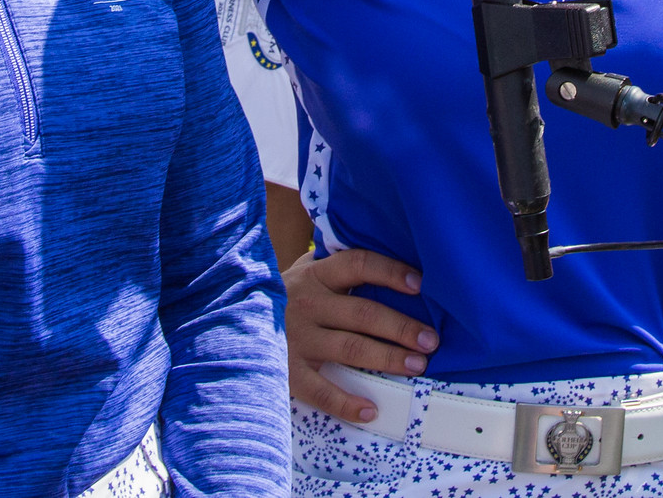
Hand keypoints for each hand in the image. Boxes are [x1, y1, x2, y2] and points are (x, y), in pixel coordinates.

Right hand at [283, 247, 437, 423]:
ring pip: (351, 349)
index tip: (420, 284)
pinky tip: (371, 410)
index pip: (359, 265)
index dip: (391, 272)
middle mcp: (308, 304)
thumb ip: (335, 265)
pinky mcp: (287, 372)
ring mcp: (297, 339)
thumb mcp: (304, 271)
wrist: (231, 319)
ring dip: (388, 358)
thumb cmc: (285, 296)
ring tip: (418, 366)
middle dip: (401, 327)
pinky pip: (321, 390)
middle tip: (431, 340)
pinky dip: (347, 403)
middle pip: (364, 313)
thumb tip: (387, 253)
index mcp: (316, 275)